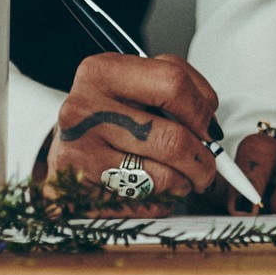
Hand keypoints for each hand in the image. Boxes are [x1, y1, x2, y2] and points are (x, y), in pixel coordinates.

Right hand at [42, 53, 219, 209]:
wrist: (64, 147)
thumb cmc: (109, 114)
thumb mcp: (134, 85)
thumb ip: (174, 91)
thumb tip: (212, 129)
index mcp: (103, 71)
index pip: (172, 83)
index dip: (202, 110)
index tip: (210, 128)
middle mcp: (84, 108)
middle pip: (172, 139)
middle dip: (203, 160)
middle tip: (209, 167)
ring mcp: (78, 151)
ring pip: (162, 177)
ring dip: (185, 183)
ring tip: (183, 179)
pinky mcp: (76, 190)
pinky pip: (142, 202)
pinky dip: (161, 201)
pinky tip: (154, 191)